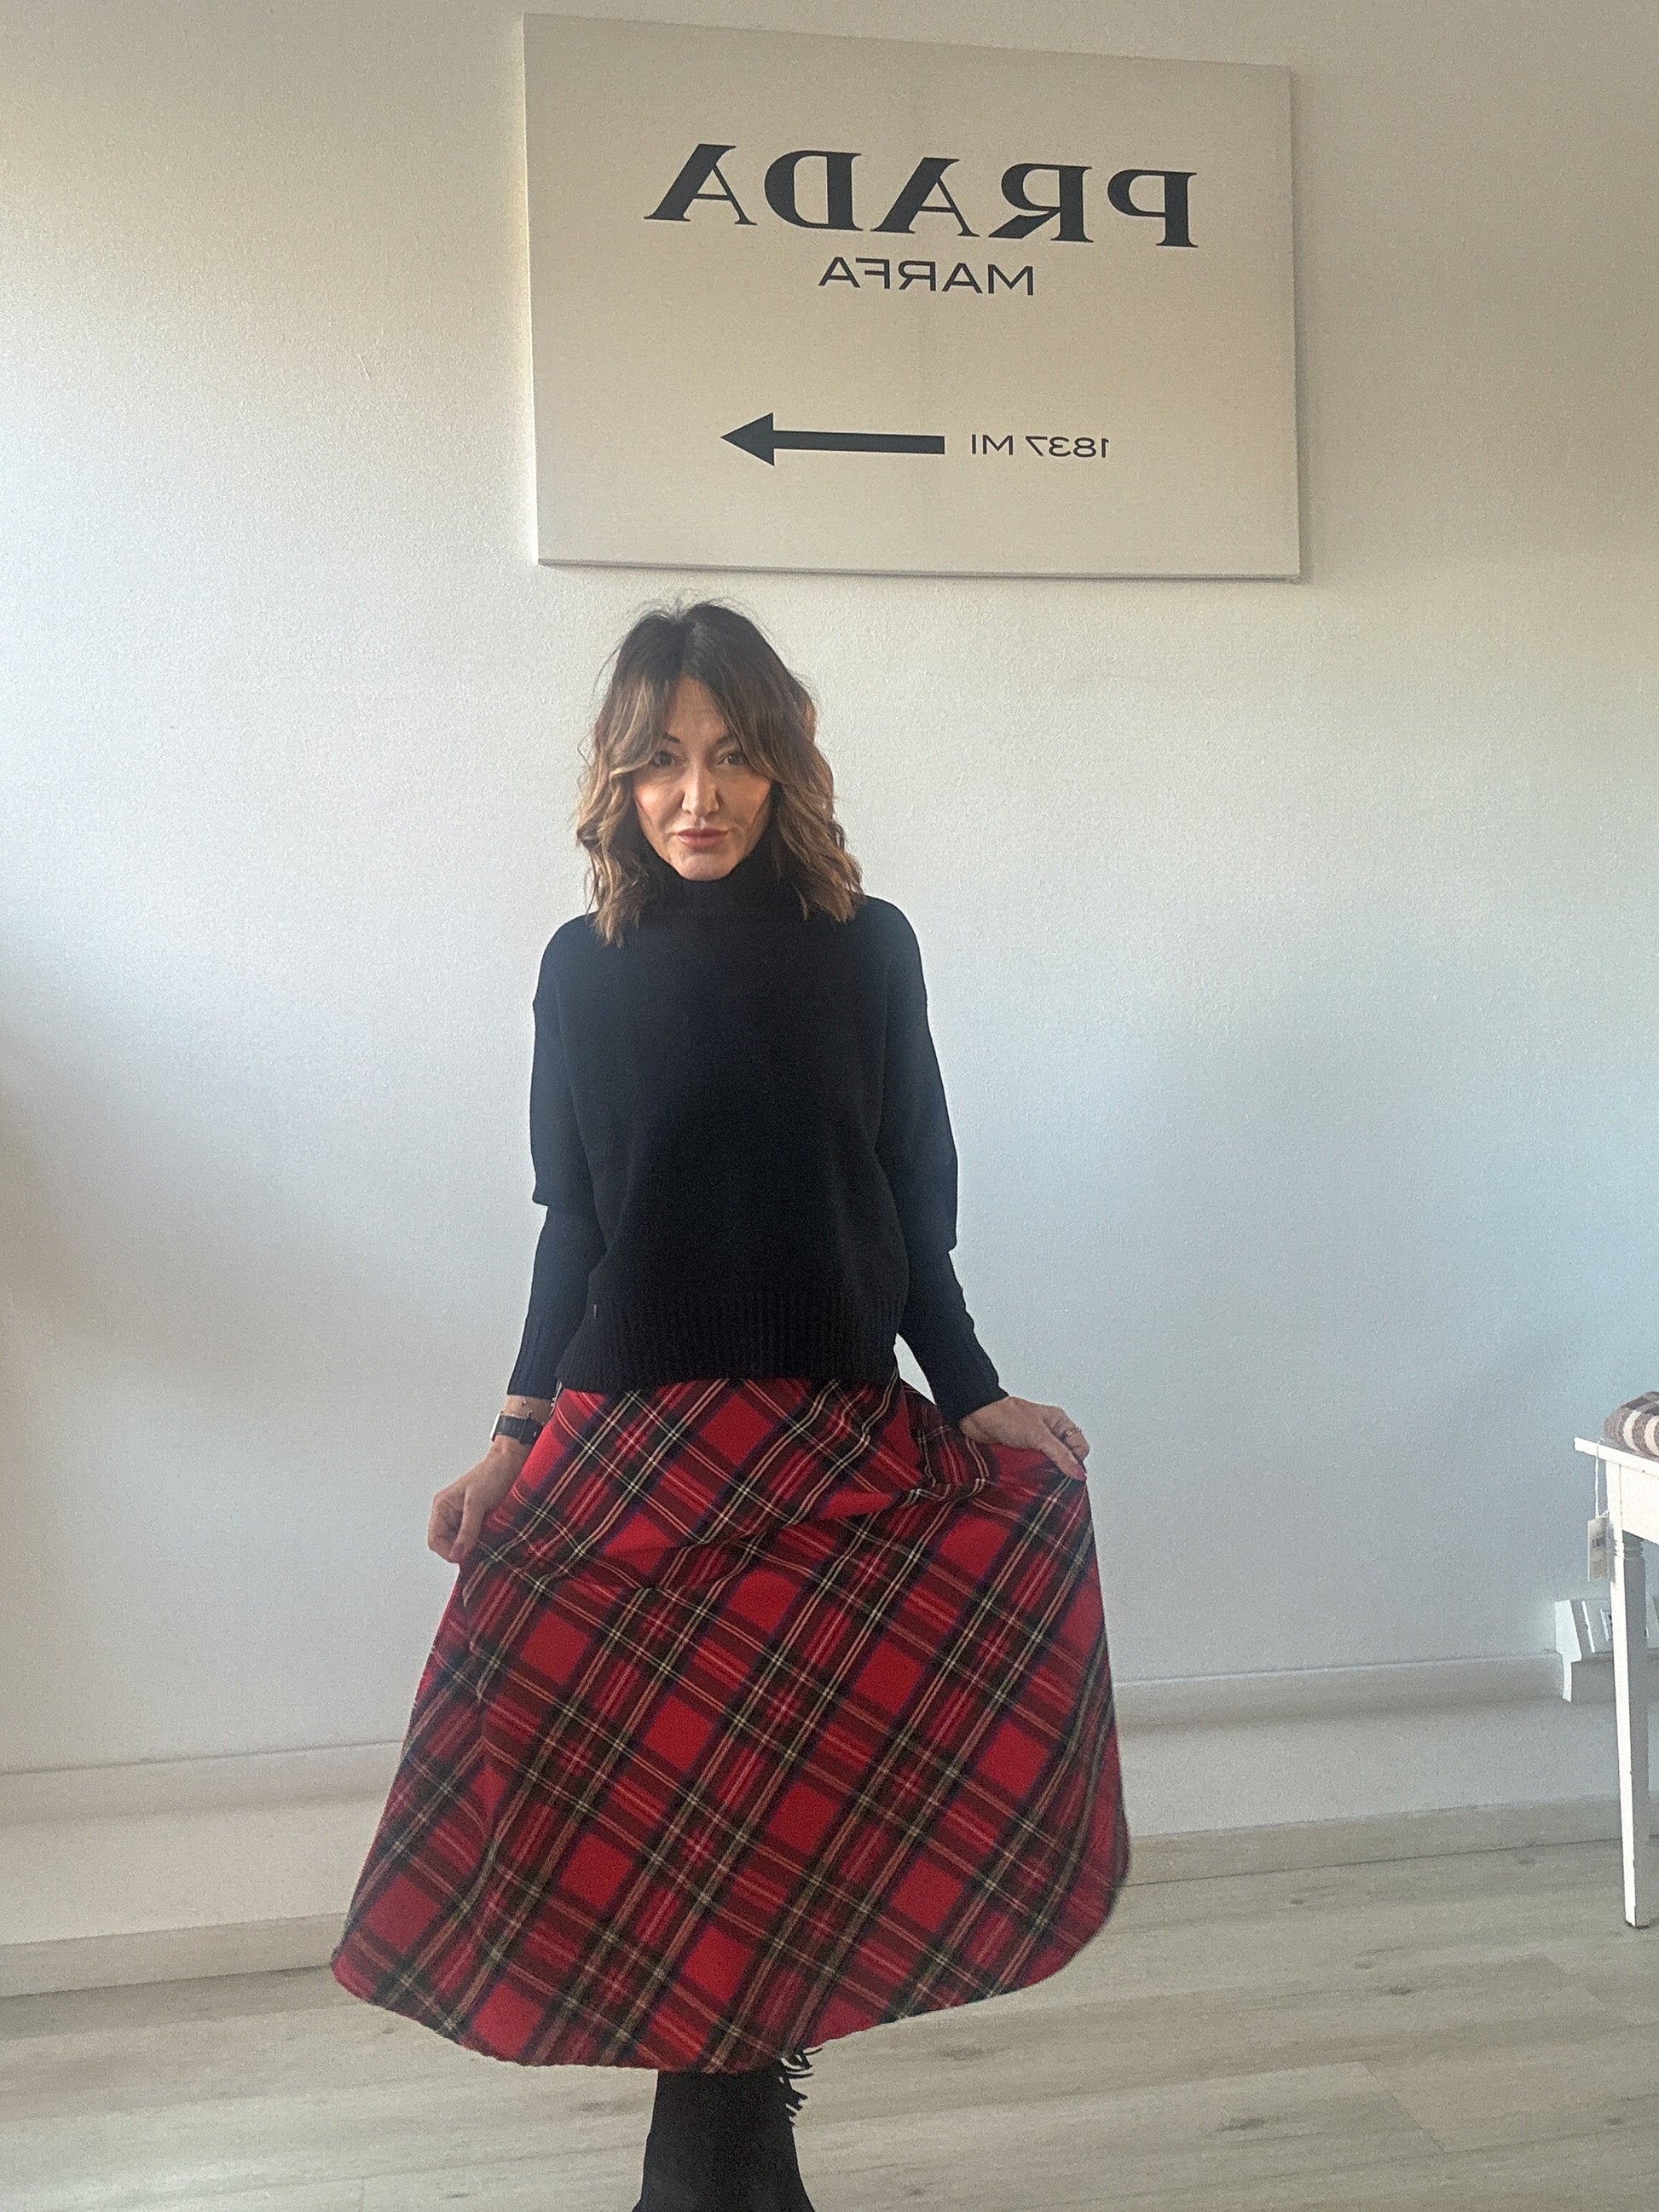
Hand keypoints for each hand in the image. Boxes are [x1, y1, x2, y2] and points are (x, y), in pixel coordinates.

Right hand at [428, 1444, 524, 1563]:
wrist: (511, 1463)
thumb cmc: (492, 1475)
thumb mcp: (477, 1503)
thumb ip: (467, 1529)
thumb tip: (457, 1554)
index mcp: (442, 1507)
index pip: (435, 1540)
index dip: (448, 1552)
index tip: (466, 1557)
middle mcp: (448, 1514)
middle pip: (446, 1545)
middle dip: (461, 1551)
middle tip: (479, 1550)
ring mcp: (462, 1518)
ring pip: (460, 1544)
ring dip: (472, 1548)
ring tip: (487, 1542)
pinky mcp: (475, 1521)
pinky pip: (472, 1540)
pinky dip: (480, 1543)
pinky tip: (490, 1540)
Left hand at [958, 1394, 1089, 1479]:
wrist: (976, 1416)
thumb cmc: (1005, 1415)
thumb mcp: (1038, 1436)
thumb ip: (1060, 1455)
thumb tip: (1079, 1472)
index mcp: (1059, 1422)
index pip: (1080, 1447)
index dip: (1077, 1462)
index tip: (1069, 1475)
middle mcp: (1049, 1433)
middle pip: (1066, 1458)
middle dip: (1062, 1471)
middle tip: (1057, 1482)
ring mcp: (1035, 1444)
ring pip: (1050, 1466)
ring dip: (1046, 1475)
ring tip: (1042, 1482)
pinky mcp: (1021, 1454)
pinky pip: (1034, 1469)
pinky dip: (1034, 1476)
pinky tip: (1032, 1481)